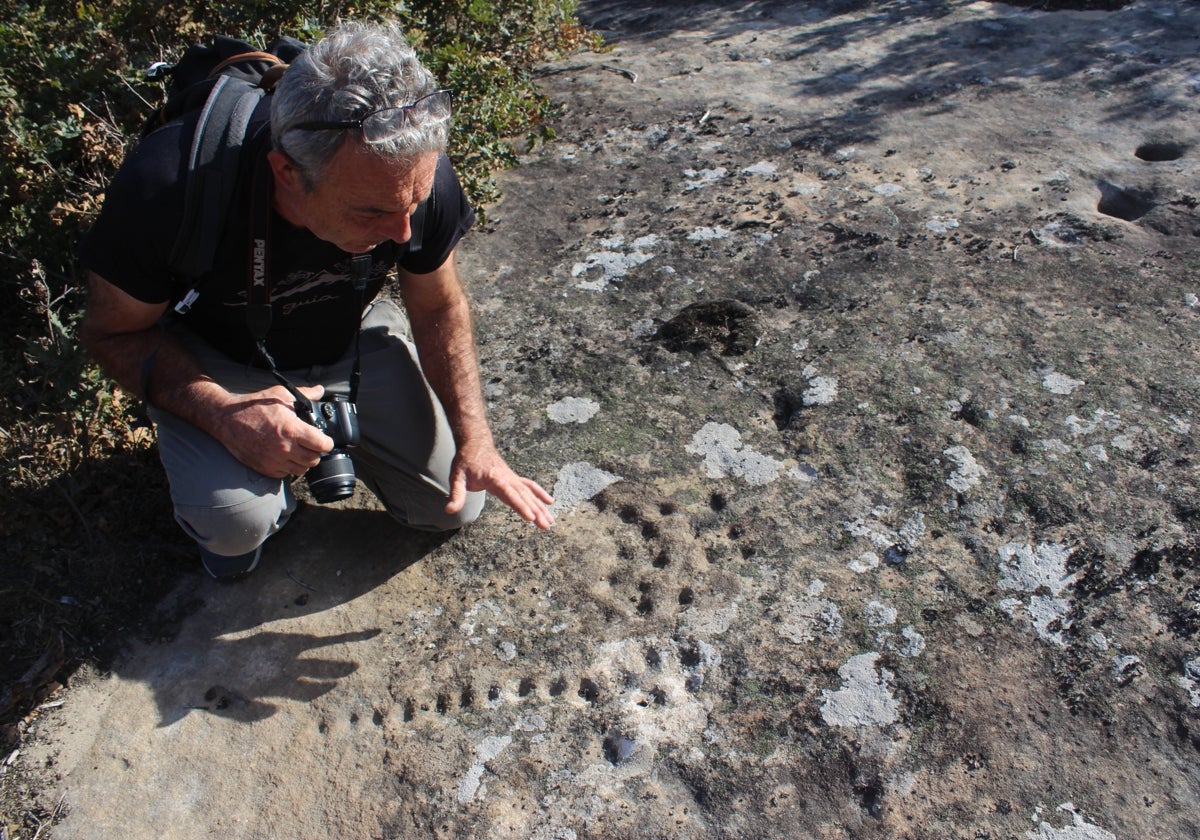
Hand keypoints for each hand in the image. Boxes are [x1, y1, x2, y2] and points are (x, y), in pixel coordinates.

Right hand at [211, 384, 333, 477]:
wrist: (227, 420)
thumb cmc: (254, 406)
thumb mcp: (280, 395)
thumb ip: (305, 394)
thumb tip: (320, 390)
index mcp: (291, 430)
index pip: (322, 445)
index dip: (327, 442)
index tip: (325, 439)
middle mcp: (284, 448)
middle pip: (314, 460)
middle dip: (316, 452)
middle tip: (311, 444)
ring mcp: (274, 460)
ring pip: (301, 469)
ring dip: (303, 461)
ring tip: (299, 450)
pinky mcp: (265, 468)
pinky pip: (286, 474)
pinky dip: (288, 467)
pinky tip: (285, 455)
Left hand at [445, 439, 554, 529]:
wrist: (475, 443)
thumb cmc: (465, 461)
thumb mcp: (456, 477)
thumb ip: (456, 495)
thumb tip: (449, 510)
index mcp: (494, 478)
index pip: (510, 494)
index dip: (520, 506)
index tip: (530, 518)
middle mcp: (507, 478)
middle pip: (524, 496)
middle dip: (536, 511)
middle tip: (545, 526)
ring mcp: (512, 478)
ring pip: (529, 493)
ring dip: (541, 507)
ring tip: (550, 522)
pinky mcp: (514, 478)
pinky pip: (530, 486)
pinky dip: (540, 494)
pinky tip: (550, 503)